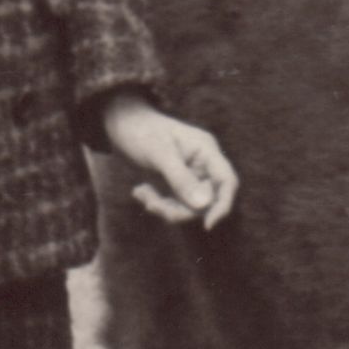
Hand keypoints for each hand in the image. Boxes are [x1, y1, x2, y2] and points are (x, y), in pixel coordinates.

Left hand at [100, 93, 239, 227]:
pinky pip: (174, 204)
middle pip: (206, 201)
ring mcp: (190, 175)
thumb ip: (181, 179)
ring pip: (188, 207)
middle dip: (180, 210)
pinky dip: (157, 203)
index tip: (207, 225)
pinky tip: (139, 191)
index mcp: (206, 151)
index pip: (227, 182)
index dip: (222, 205)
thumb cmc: (141, 131)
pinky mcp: (176, 184)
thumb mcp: (159, 154)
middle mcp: (202, 165)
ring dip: (164, 208)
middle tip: (152, 205)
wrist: (121, 122)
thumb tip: (203, 206)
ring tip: (141, 194)